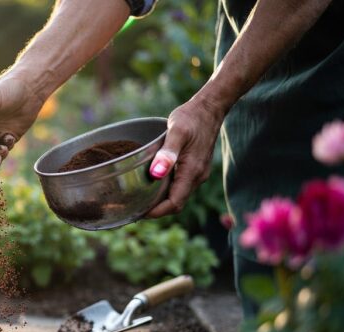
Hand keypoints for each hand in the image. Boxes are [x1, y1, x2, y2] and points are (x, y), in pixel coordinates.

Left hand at [145, 97, 224, 217]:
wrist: (210, 108)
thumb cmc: (192, 118)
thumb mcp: (177, 132)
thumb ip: (167, 153)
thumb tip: (156, 174)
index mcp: (192, 172)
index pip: (174, 203)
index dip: (156, 212)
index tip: (137, 213)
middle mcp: (197, 177)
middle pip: (176, 203)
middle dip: (156, 210)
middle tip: (133, 209)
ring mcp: (197, 173)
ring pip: (178, 196)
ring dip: (160, 201)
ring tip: (139, 199)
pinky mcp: (195, 168)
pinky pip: (180, 186)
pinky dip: (166, 190)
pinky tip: (152, 184)